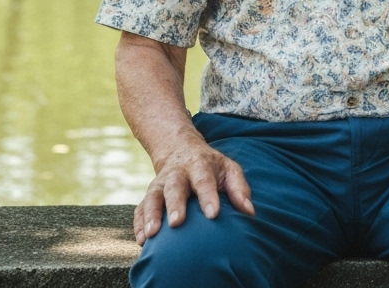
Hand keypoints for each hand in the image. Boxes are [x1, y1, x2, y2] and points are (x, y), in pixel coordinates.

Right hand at [133, 136, 254, 244]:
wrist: (181, 150)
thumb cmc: (210, 166)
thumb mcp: (228, 168)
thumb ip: (239, 188)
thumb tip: (249, 212)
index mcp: (200, 164)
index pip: (204, 180)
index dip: (208, 196)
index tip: (213, 214)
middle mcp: (177, 173)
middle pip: (175, 187)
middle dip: (175, 204)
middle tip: (177, 222)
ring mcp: (160, 184)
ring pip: (153, 197)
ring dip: (152, 215)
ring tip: (153, 234)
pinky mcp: (149, 195)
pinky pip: (140, 208)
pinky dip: (139, 223)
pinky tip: (143, 239)